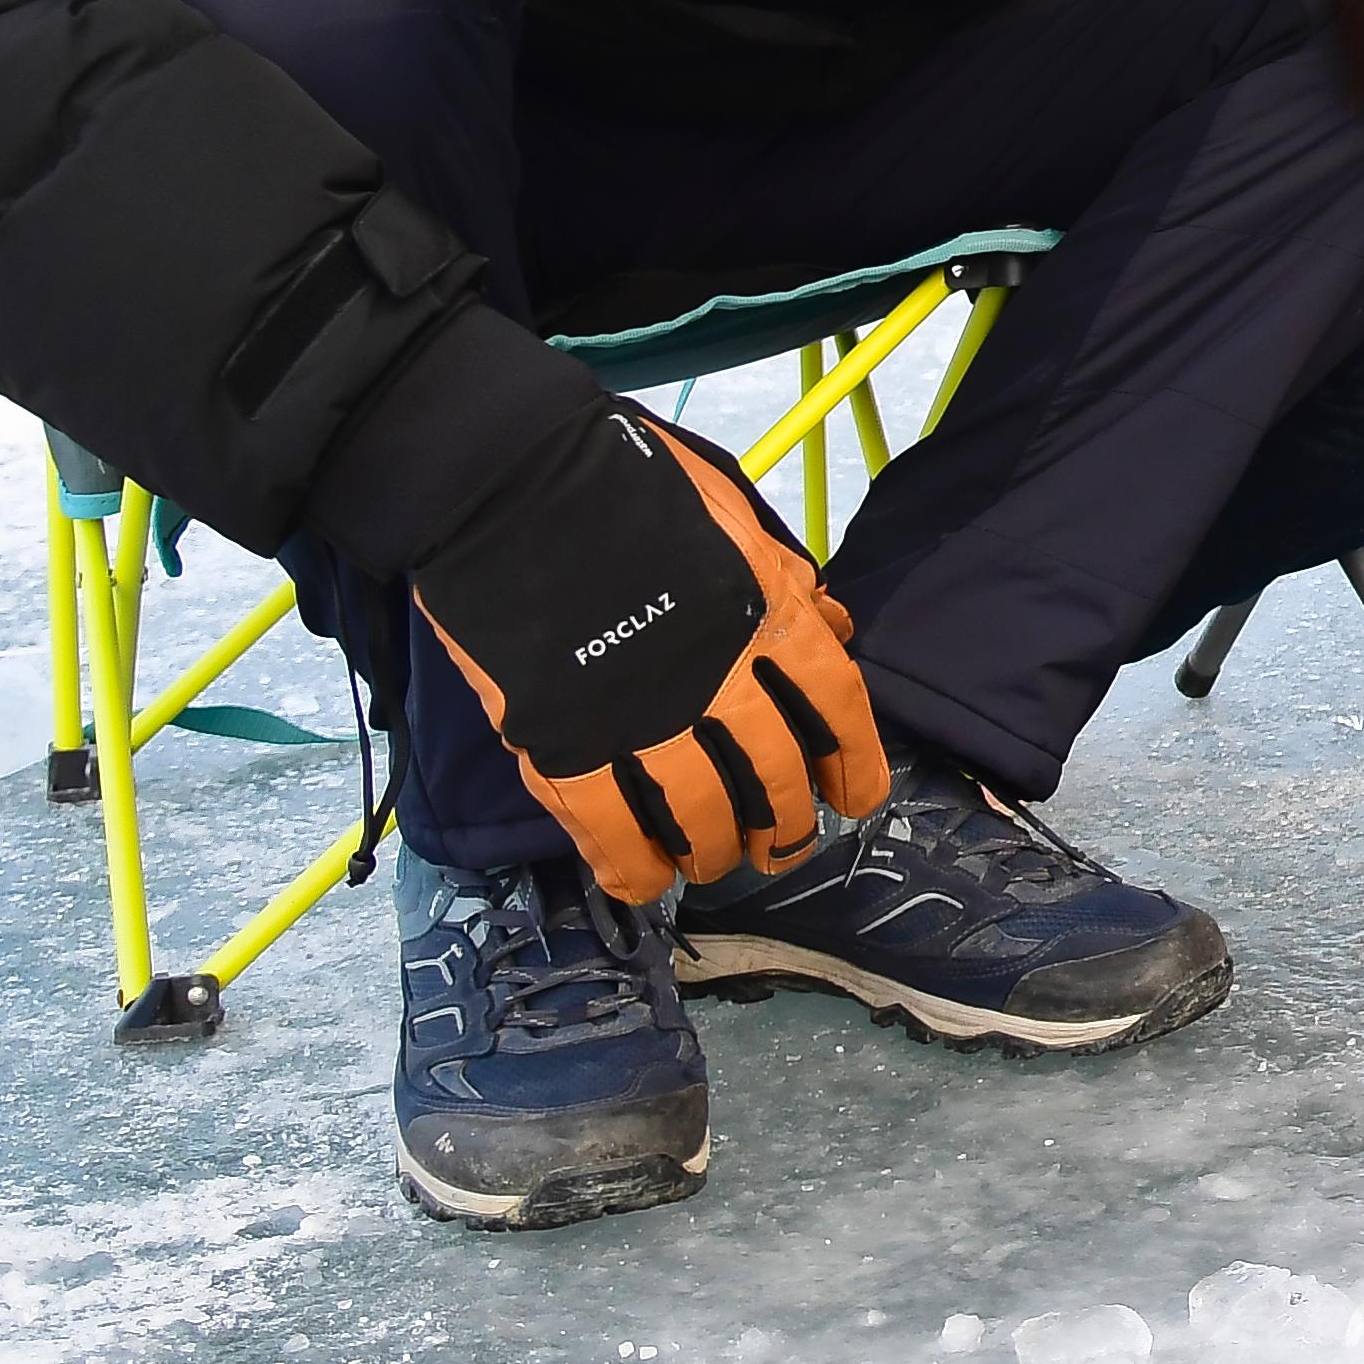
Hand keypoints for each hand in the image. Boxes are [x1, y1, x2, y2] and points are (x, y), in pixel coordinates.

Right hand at [410, 408, 887, 904]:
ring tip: (715, 862)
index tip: (854, 799)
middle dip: (785, 823)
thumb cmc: (626, 482)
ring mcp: (638, 714)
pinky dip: (631, 865)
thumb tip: (836, 626)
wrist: (508, 481)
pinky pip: (607, 827)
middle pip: (772, 773)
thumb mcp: (731, 513)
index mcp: (764, 612)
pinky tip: (645, 881)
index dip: (855, 761)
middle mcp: (714, 674)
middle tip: (781, 846)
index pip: (835, 704)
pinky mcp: (562, 740)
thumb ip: (783, 578)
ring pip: (699, 813)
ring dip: (715, 850)